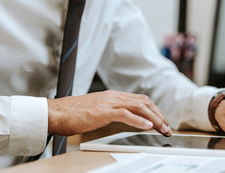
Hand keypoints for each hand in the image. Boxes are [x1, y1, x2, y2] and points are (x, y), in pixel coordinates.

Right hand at [47, 90, 171, 136]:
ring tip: (162, 128)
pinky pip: (125, 114)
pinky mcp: (103, 112)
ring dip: (154, 118)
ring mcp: (109, 103)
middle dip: (159, 114)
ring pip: (139, 107)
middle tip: (167, 127)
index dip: (154, 110)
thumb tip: (126, 119)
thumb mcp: (98, 110)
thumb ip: (112, 112)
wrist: (57, 112)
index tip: (161, 120)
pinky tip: (147, 126)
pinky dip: (139, 120)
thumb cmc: (74, 113)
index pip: (141, 100)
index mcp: (114, 96)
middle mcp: (114, 97)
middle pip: (144, 102)